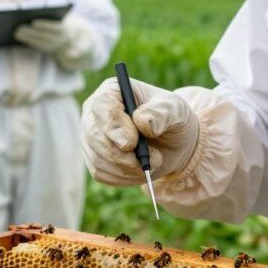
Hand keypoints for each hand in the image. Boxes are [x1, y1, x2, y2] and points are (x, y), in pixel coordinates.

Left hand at [14, 14, 94, 69]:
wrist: (74, 35)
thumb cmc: (63, 19)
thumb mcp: (63, 15)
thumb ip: (56, 12)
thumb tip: (37, 11)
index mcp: (68, 28)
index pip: (57, 28)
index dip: (45, 25)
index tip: (33, 21)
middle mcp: (64, 39)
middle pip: (47, 37)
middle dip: (32, 33)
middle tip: (18, 27)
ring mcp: (57, 46)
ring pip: (42, 44)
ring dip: (28, 38)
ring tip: (16, 32)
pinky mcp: (50, 49)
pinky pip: (39, 47)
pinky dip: (29, 42)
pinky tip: (18, 37)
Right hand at [81, 78, 199, 185]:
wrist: (172, 142)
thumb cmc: (172, 118)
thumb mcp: (175, 110)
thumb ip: (161, 113)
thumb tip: (141, 121)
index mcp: (112, 91)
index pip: (101, 106)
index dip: (114, 127)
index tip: (132, 143)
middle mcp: (95, 112)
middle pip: (94, 135)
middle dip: (122, 155)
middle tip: (151, 160)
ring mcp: (91, 136)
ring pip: (98, 158)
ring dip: (128, 168)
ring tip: (154, 162)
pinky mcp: (94, 158)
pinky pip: (102, 173)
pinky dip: (125, 177)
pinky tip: (141, 169)